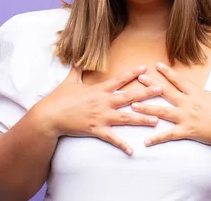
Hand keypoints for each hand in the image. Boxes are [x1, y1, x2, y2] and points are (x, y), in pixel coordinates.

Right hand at [34, 65, 162, 154]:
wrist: (49, 116)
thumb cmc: (59, 98)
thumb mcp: (69, 81)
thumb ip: (77, 70)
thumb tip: (78, 59)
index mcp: (98, 90)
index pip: (119, 80)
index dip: (132, 73)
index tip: (145, 68)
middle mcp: (103, 102)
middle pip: (128, 97)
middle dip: (146, 93)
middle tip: (161, 90)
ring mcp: (100, 116)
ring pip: (125, 118)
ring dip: (141, 119)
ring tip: (156, 120)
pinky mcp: (95, 129)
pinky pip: (111, 138)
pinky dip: (122, 144)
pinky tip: (132, 150)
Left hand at [132, 62, 210, 150]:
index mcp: (197, 93)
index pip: (179, 80)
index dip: (167, 72)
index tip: (156, 65)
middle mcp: (189, 103)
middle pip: (167, 92)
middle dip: (151, 85)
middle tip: (139, 78)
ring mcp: (187, 117)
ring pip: (163, 111)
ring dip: (147, 108)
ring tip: (133, 105)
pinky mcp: (188, 131)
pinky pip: (169, 135)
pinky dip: (157, 138)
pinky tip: (145, 141)